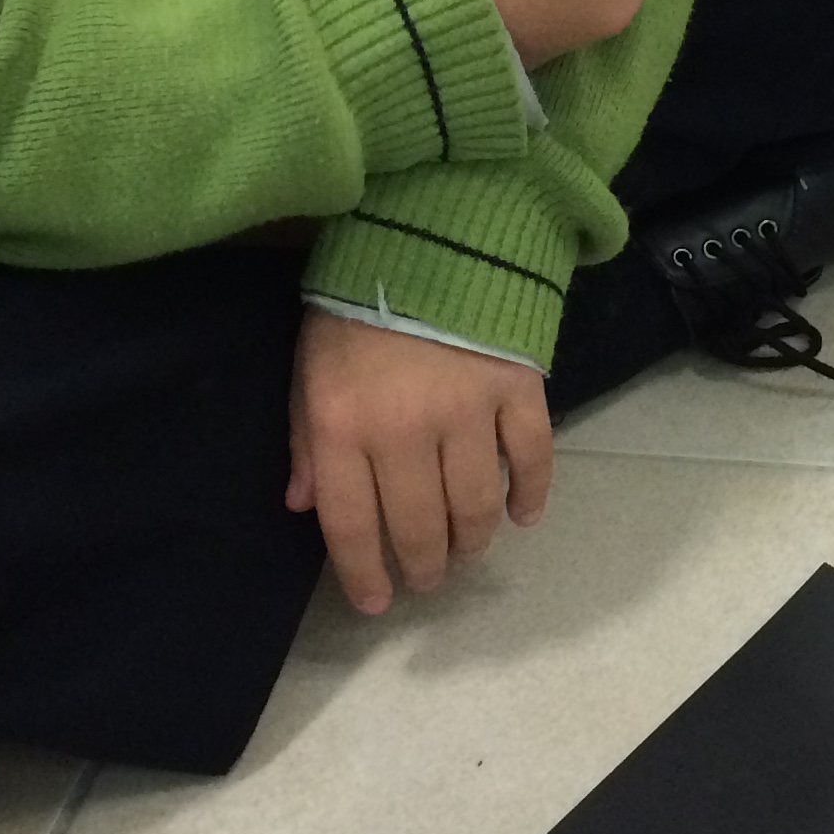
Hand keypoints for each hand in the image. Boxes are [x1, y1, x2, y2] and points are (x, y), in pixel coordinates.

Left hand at [286, 311, 553, 616]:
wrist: (426, 231)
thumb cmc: (354, 305)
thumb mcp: (309, 368)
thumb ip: (305, 440)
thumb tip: (303, 507)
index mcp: (341, 426)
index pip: (351, 525)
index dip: (363, 574)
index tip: (375, 602)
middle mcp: (403, 430)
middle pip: (417, 526)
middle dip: (422, 566)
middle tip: (426, 580)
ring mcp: (466, 411)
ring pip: (473, 504)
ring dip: (471, 543)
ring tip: (466, 554)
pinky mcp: (517, 389)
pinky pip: (531, 458)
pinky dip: (529, 495)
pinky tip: (522, 517)